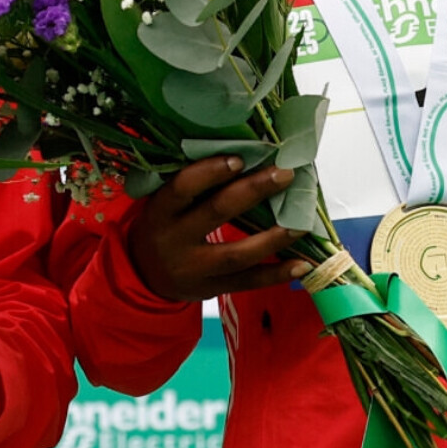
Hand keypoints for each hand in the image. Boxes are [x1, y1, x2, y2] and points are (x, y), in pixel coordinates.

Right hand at [127, 155, 311, 301]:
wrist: (144, 276)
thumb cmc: (165, 225)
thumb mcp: (165, 204)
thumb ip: (194, 186)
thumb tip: (248, 157)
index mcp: (161, 211)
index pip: (183, 187)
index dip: (210, 172)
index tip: (240, 158)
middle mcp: (175, 240)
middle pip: (216, 213)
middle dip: (253, 191)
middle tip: (284, 174)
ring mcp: (193, 270)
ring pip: (237, 255)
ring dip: (273, 238)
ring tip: (300, 223)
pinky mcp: (211, 290)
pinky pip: (247, 282)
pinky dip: (276, 273)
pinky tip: (302, 263)